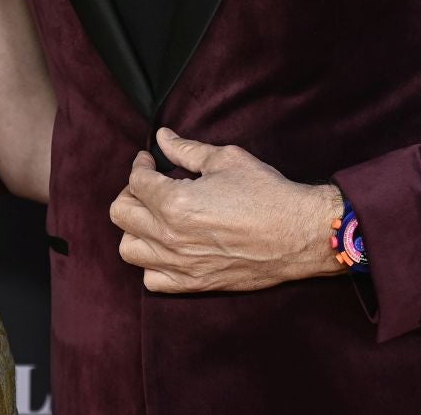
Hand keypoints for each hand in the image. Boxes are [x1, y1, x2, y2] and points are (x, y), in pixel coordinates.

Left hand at [108, 127, 345, 292]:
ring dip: (135, 228)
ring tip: (154, 216)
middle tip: (149, 185)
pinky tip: (167, 246)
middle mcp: (170, 237)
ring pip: (130, 249)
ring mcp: (180, 264)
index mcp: (175, 203)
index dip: (140, 165)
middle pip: (121, 214)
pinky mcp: (194, 284)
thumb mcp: (225, 159)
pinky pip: (152, 280)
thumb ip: (187, 150)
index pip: (136, 181)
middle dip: (130, 192)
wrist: (298, 234)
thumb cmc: (266, 193)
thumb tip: (162, 137)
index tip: (149, 160)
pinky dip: (152, 263)